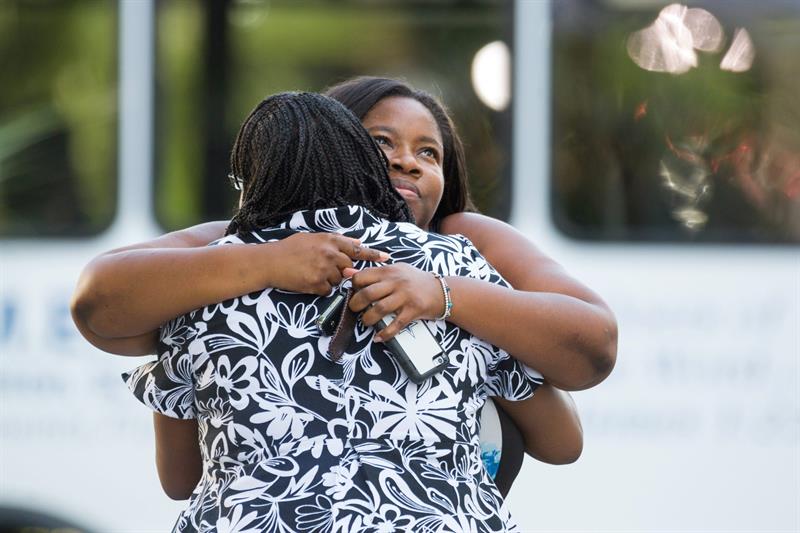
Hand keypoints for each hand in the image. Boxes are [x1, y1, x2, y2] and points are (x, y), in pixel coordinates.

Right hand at [267, 233, 386, 294]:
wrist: (270, 261)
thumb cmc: (289, 249)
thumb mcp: (312, 238)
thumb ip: (335, 240)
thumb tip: (357, 241)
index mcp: (329, 240)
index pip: (357, 248)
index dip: (373, 254)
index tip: (387, 257)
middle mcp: (330, 254)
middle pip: (350, 267)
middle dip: (342, 271)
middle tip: (325, 269)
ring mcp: (324, 269)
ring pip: (339, 280)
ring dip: (329, 280)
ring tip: (311, 272)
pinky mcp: (317, 283)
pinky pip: (328, 290)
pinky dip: (320, 289)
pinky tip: (307, 281)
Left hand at [348, 263, 445, 340]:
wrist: (441, 291)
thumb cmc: (415, 280)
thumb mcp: (396, 270)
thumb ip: (373, 272)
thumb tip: (347, 273)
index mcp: (389, 271)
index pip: (362, 277)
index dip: (354, 286)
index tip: (354, 292)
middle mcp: (396, 282)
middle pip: (368, 294)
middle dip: (355, 304)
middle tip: (354, 309)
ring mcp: (405, 297)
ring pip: (379, 309)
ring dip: (368, 319)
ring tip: (366, 321)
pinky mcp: (413, 310)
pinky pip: (395, 325)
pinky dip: (385, 333)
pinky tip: (378, 337)